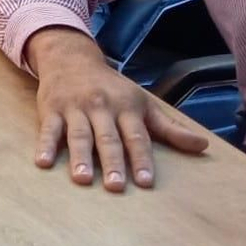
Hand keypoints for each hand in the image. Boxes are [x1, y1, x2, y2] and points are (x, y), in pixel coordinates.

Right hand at [26, 27, 209, 190]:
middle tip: (115, 187)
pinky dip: (45, 145)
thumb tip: (203, 146)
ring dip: (80, 157)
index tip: (146, 182)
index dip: (142, 159)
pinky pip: (49, 129)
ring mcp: (75, 108)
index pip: (136, 136)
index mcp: (126, 108)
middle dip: (112, 162)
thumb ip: (170, 128)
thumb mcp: (143, 103)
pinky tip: (43, 162)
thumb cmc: (112, 88)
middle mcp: (102, 107)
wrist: (72, 58)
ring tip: (82, 179)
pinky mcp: (52, 110)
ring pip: (79, 135)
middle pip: (108, 138)